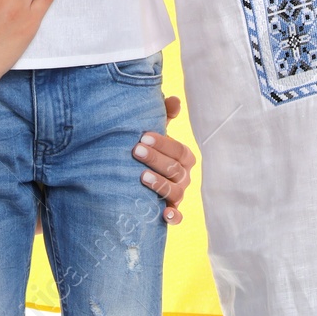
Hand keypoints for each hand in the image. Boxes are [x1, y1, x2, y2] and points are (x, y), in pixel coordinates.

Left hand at [134, 95, 196, 224]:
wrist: (132, 174)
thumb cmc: (146, 148)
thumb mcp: (153, 131)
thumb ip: (164, 116)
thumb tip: (174, 100)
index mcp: (183, 157)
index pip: (180, 151)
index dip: (164, 144)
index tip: (144, 137)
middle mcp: (184, 176)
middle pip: (176, 170)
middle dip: (156, 160)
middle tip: (135, 151)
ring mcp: (178, 194)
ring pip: (176, 192)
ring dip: (160, 184)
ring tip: (141, 177)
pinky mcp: (170, 210)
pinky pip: (178, 216)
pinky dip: (174, 216)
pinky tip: (164, 214)